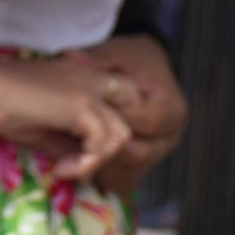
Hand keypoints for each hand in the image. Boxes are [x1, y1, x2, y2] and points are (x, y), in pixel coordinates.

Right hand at [0, 51, 132, 181]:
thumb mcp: (40, 125)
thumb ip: (65, 139)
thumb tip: (77, 162)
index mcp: (81, 77)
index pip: (121, 102)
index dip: (110, 130)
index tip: (80, 151)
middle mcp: (91, 78)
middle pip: (126, 120)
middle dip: (109, 149)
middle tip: (79, 165)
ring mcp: (89, 91)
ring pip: (121, 134)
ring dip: (98, 160)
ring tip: (67, 170)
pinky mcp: (81, 106)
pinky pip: (101, 144)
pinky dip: (85, 164)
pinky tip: (61, 170)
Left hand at [68, 36, 185, 189]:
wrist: (140, 73)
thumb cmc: (127, 62)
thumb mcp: (113, 54)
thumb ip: (96, 60)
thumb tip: (71, 57)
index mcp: (169, 107)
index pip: (141, 122)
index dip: (109, 120)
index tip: (78, 114)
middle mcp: (170, 134)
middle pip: (136, 153)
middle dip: (100, 149)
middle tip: (64, 141)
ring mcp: (159, 152)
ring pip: (129, 171)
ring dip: (97, 166)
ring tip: (66, 155)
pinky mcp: (145, 164)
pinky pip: (125, 180)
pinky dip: (101, 176)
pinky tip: (78, 164)